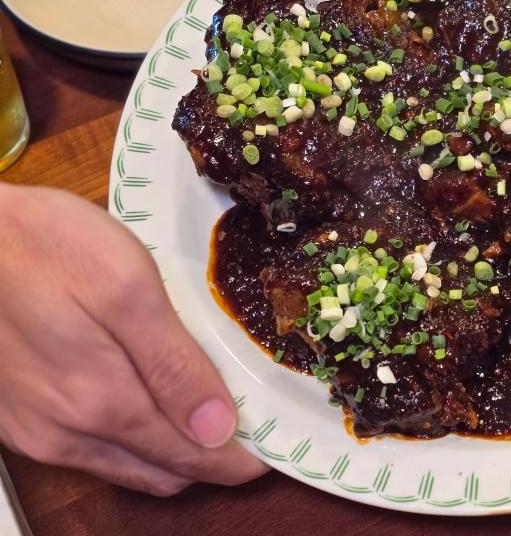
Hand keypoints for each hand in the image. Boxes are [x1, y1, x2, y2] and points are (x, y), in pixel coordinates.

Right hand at [0, 183, 268, 494]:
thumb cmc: (49, 247)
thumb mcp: (128, 289)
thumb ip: (174, 365)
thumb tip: (218, 430)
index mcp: (104, 405)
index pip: (192, 460)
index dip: (240, 459)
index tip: (275, 443)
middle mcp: (68, 435)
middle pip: (164, 471)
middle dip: (214, 456)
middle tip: (254, 420)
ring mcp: (39, 432)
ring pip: (129, 465)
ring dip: (175, 449)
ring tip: (214, 407)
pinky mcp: (20, 418)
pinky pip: (93, 451)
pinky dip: (135, 438)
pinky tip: (153, 397)